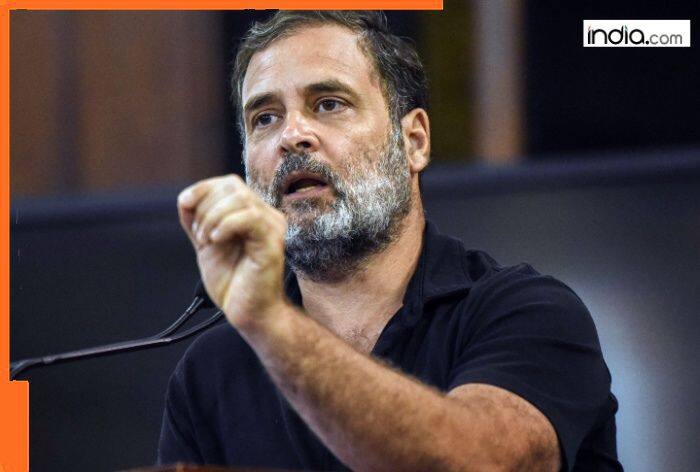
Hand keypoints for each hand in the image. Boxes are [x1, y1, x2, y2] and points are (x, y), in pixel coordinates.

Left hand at [177, 174, 288, 330]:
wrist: (248, 313)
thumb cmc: (233, 283)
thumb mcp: (207, 245)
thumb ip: (197, 222)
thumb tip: (185, 199)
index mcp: (254, 214)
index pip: (229, 184)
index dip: (203, 189)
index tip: (184, 205)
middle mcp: (267, 216)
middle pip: (232, 186)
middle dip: (205, 206)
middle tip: (199, 235)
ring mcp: (272, 228)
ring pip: (240, 199)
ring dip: (212, 217)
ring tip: (207, 241)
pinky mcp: (273, 243)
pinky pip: (250, 218)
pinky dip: (226, 225)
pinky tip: (216, 241)